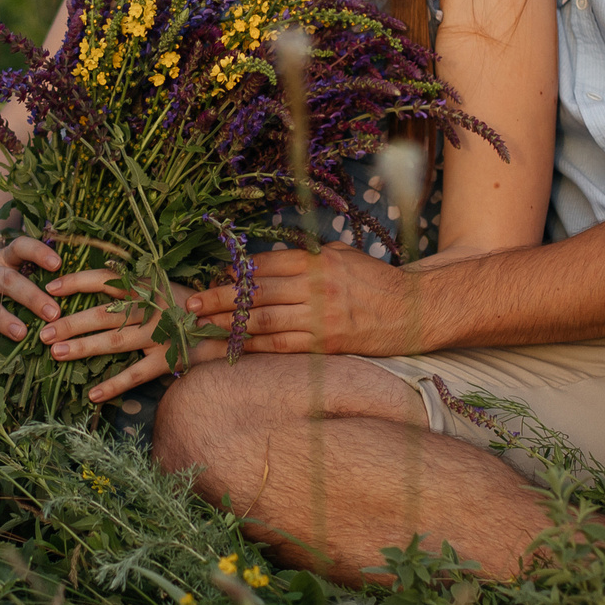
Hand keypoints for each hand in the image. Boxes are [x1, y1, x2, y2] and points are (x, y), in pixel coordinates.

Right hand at [0, 236, 64, 353]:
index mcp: (6, 257)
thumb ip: (41, 271)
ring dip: (4, 319)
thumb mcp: (19, 264)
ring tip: (22, 334)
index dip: (38, 253)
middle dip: (31, 296)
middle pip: (8, 280)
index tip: (58, 264)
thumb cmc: (5, 275)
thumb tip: (81, 283)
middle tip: (54, 313)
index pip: (21, 247)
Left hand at [33, 266, 218, 404]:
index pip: (107, 279)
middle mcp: (153, 307)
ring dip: (83, 347)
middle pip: (104, 314)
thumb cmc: (195, 306)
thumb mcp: (167, 287)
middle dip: (70, 322)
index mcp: (150, 285)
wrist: (236, 325)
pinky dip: (113, 385)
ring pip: (115, 341)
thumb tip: (100, 287)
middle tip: (42, 332)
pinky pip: (137, 374)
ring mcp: (162, 334)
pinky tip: (92, 395)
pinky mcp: (171, 359)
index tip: (51, 288)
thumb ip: (138, 287)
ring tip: (55, 353)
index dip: (77, 282)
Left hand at [180, 242, 421, 356]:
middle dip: (219, 299)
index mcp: (318, 261)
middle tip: (191, 304)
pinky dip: (255, 347)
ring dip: (228, 325)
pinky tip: (234, 348)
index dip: (236, 273)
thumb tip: (261, 266)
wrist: (414, 311)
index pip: (266, 265)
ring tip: (203, 327)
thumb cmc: (376, 282)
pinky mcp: (326, 345)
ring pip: (264, 321)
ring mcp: (321, 318)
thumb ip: (305, 259)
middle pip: (257, 293)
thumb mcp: (342, 256)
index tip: (213, 279)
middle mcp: (316, 287)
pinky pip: (282, 346)